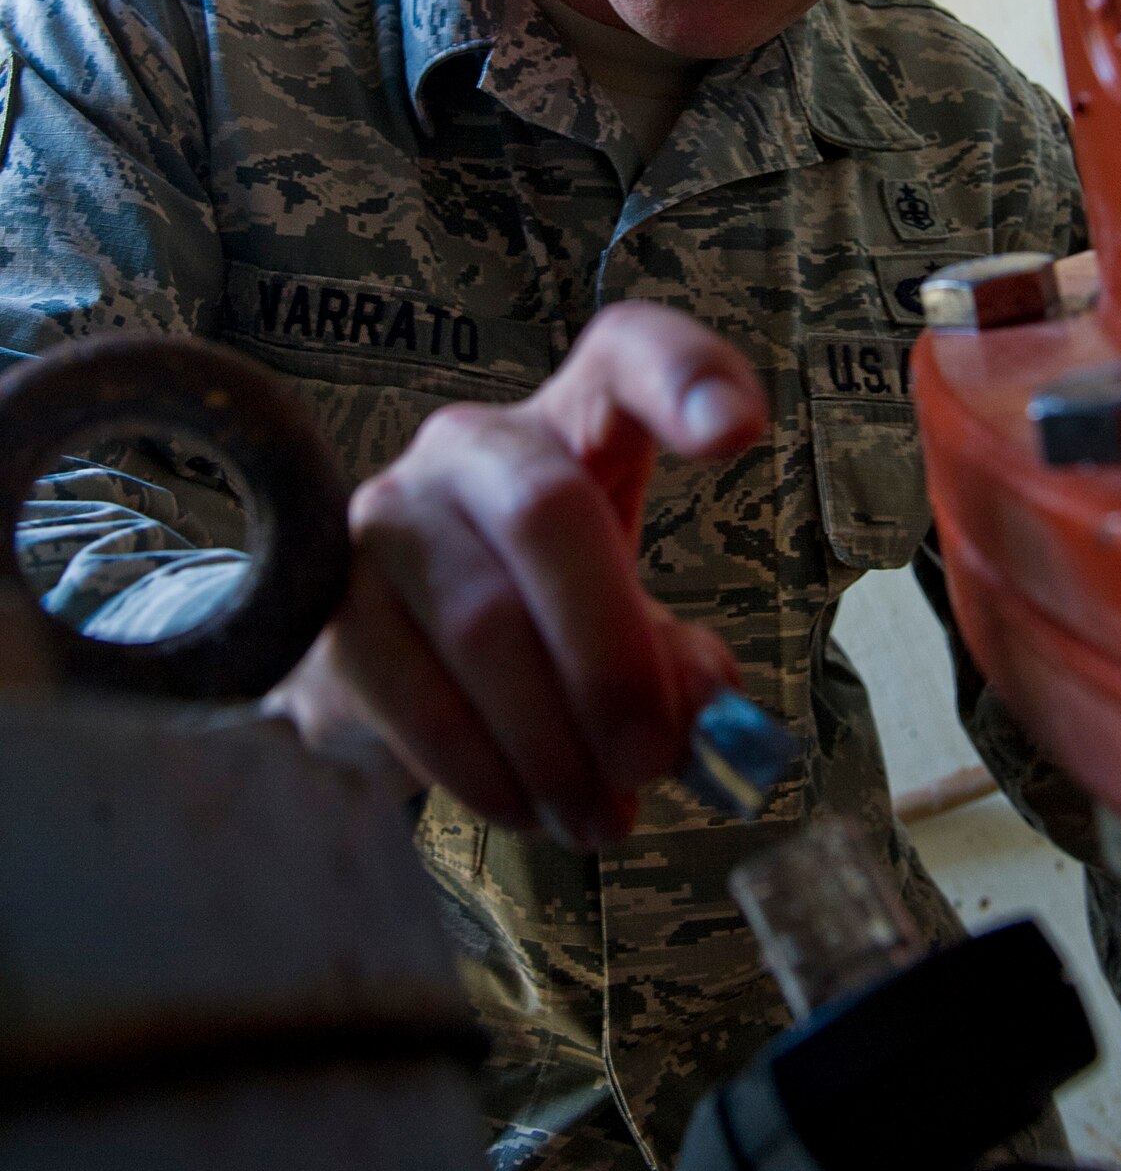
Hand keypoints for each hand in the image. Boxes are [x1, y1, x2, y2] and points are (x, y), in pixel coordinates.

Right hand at [268, 303, 766, 848]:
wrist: (387, 666)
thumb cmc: (540, 626)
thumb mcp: (630, 631)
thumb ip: (679, 664)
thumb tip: (702, 716)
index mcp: (572, 423)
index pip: (624, 353)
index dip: (683, 374)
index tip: (739, 433)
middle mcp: (473, 445)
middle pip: (547, 513)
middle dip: (611, 657)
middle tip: (649, 759)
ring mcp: (390, 514)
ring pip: (483, 621)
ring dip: (554, 743)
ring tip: (599, 817)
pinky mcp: (331, 600)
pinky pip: (415, 691)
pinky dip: (485, 768)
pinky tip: (526, 808)